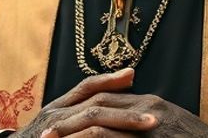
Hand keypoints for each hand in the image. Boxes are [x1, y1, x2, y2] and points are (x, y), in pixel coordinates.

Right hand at [10, 68, 158, 137]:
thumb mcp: (57, 125)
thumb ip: (78, 116)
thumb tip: (109, 108)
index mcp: (59, 108)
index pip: (87, 87)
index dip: (109, 79)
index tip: (133, 75)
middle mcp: (55, 114)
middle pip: (95, 102)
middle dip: (126, 110)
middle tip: (154, 117)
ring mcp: (52, 128)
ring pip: (91, 117)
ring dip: (121, 122)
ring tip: (145, 128)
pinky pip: (82, 136)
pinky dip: (100, 136)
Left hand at [35, 74, 207, 137]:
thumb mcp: (167, 126)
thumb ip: (143, 122)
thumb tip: (119, 126)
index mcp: (149, 104)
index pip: (104, 97)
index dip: (78, 109)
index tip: (57, 122)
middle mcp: (148, 110)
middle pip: (97, 107)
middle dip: (69, 121)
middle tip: (44, 136)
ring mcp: (151, 126)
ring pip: (102, 127)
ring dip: (75, 137)